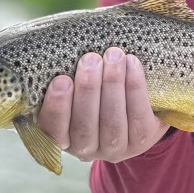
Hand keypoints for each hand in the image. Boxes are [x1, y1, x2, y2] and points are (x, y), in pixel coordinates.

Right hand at [37, 48, 169, 163]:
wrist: (137, 109)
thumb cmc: (97, 90)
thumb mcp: (77, 87)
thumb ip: (69, 74)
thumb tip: (66, 43)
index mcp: (62, 137)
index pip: (53, 130)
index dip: (56, 108)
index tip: (61, 80)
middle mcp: (86, 148)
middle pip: (84, 126)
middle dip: (88, 90)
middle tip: (90, 59)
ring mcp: (115, 149)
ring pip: (112, 122)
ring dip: (112, 86)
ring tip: (113, 56)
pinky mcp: (141, 140)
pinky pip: (138, 116)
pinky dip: (135, 88)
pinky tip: (132, 64)